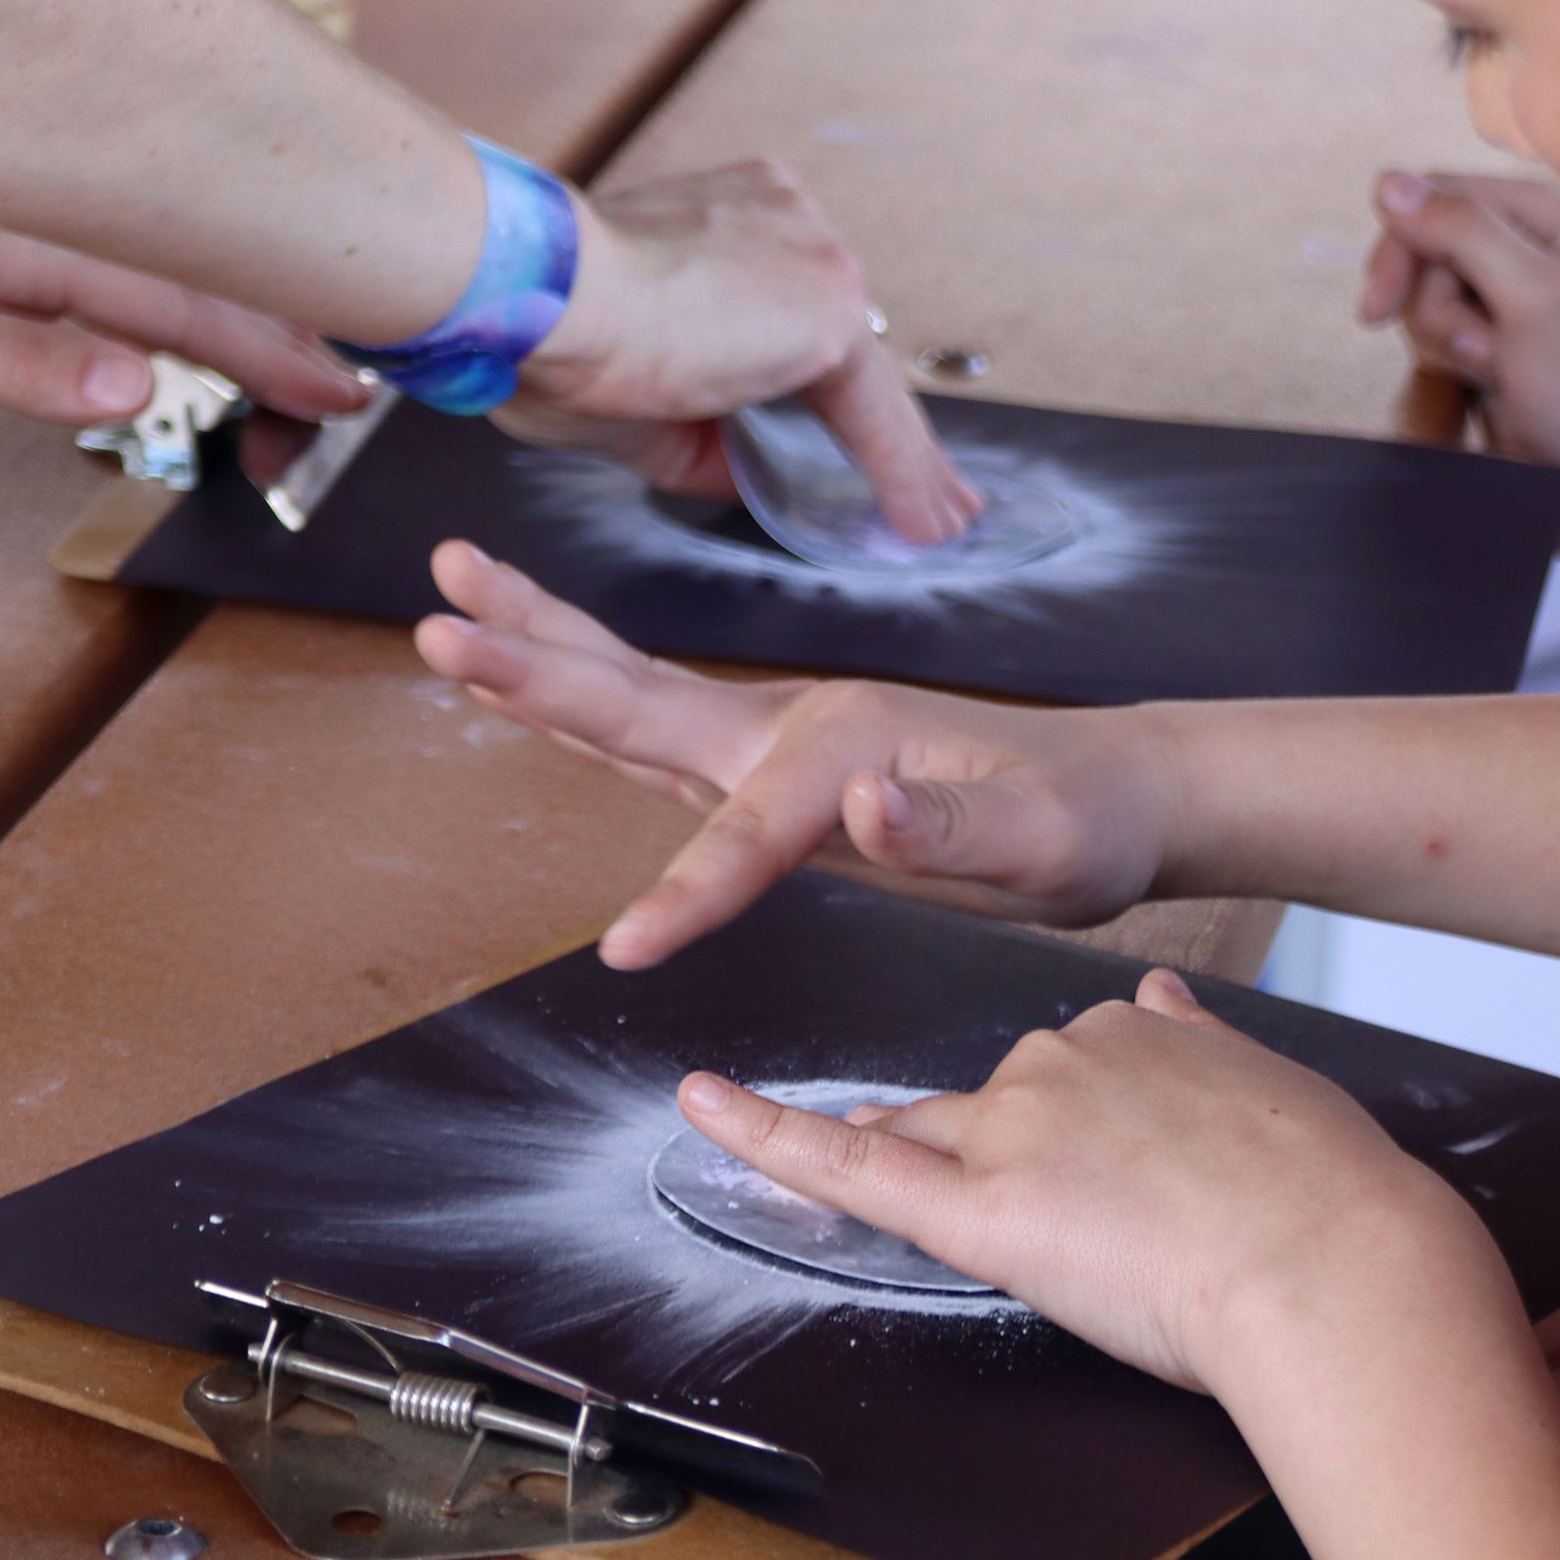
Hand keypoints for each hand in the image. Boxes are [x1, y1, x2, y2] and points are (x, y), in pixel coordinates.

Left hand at [0, 206, 366, 424]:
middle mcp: (21, 224)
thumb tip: (131, 388)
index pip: (178, 296)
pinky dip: (148, 298)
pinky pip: (88, 265)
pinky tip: (167, 328)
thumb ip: (4, 354)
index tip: (347, 387)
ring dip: (222, 313)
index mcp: (12, 239)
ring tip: (294, 354)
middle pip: (180, 273)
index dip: (269, 347)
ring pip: (142, 266)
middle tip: (349, 385)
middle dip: (270, 330)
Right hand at [413, 543, 1172, 966]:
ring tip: (453, 609)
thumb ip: (955, 823)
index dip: (692, 894)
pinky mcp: (785, 775)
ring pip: (640, 700)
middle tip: (440, 608)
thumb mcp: (1045, 835)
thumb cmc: (1089, 818)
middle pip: (644, 695)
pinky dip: (596, 710)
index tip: (630, 950)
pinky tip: (550, 701)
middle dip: (541, 660)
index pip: (748, 831)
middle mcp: (802, 725)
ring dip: (547, 654)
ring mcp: (787, 743)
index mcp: (849, 740)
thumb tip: (866, 804)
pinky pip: (668, 742)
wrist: (1120, 796)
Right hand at [503, 161, 977, 543]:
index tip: (842, 418)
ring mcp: (813, 258)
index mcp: (726, 218)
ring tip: (943, 520)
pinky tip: (924, 523)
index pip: (790, 311)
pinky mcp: (830, 314)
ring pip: (871, 384)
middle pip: (847, 345)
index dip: (817, 373)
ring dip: (908, 458)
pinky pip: (876, 416)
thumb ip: (703, 428)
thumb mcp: (632, 394)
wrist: (530, 298)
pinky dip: (903, 475)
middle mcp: (782, 219)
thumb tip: (749, 471)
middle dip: (884, 422)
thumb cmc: (543, 337)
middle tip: (932, 488)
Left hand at [675, 969, 1482, 1392]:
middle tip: (1066, 1215)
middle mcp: (1068, 1058)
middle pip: (993, 1099)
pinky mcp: (982, 1207)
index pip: (1072, 1063)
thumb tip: (1166, 993)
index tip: (1079, 1144)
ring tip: (961, 1207)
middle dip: (1005, 1152)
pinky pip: (853, 1170)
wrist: (1334, 1260)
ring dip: (918, 1159)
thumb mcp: (1278, 1085)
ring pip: (929, 1133)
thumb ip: (1206, 1040)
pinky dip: (765, 1133)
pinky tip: (705, 1105)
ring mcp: (1018, 1126)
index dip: (1063, 1116)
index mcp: (1142, 1028)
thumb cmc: (1330, 1199)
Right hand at [1361, 172, 1559, 618]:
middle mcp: (1523, 249)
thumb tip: (1388, 183)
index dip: (1401, 249)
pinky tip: (1477, 400)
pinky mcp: (1487, 352)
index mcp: (1545, 216)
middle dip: (1434, 314)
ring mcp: (1502, 303)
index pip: (1434, 196)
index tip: (1379, 309)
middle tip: (1481, 357)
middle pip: (1419, 255)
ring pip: (1418, 307)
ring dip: (1442, 353)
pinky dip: (1442, 380)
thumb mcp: (1536, 300)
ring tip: (1493, 383)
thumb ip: (1466, 234)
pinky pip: (1429, 349)